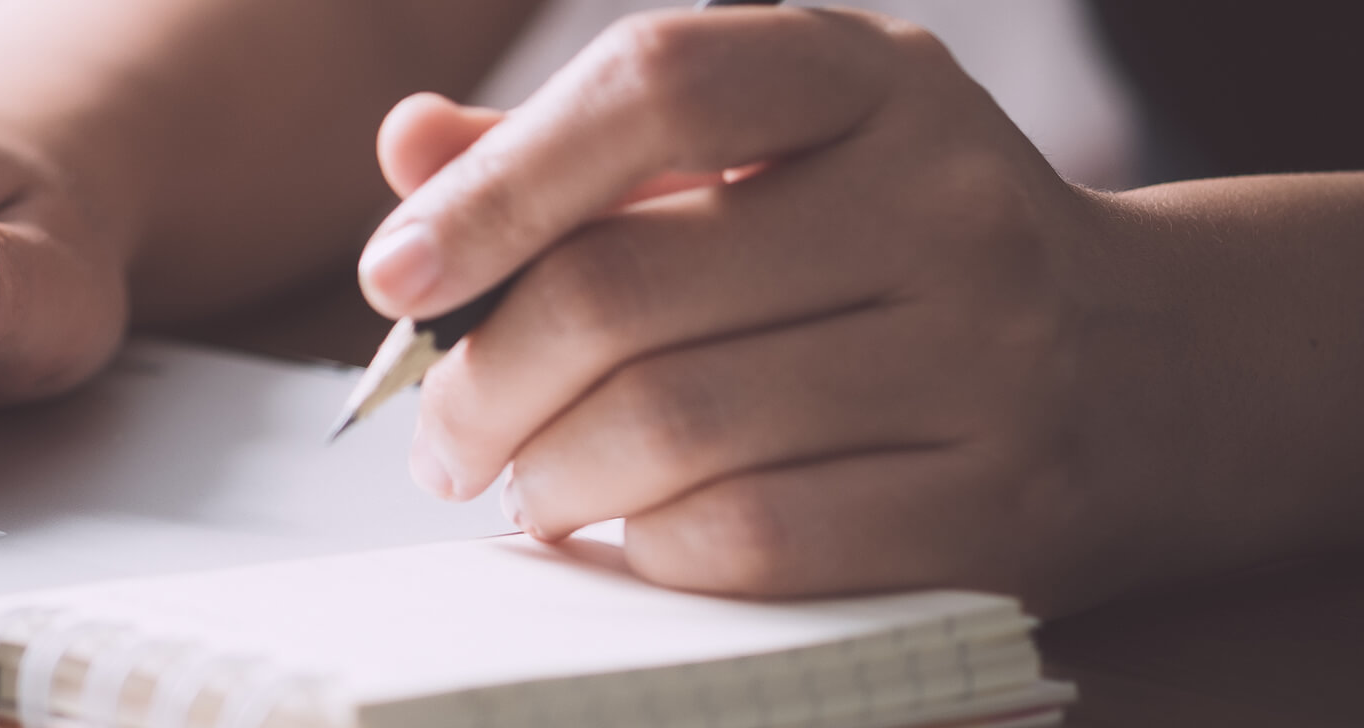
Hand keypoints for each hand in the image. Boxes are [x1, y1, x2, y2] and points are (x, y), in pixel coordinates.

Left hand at [360, 8, 1118, 609]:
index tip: (400, 275)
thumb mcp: (770, 153)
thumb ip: (585, 150)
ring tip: (523, 481)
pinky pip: (754, 538)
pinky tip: (626, 531)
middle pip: (626, 289)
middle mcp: (945, 197)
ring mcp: (989, 353)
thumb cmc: (898, 247)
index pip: (655, 84)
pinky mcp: (1000, 502)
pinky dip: (647, 547)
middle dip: (483, 381)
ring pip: (673, 427)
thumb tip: (411, 150)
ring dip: (547, 475)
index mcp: (869, 78)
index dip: (499, 184)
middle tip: (443, 434)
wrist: (1153, 364)